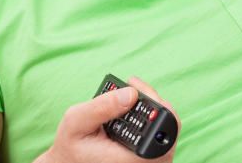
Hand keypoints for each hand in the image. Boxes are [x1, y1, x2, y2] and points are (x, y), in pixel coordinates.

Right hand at [36, 77, 176, 162]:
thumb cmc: (72, 146)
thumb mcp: (76, 122)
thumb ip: (101, 107)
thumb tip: (131, 94)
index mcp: (132, 158)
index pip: (165, 128)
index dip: (157, 104)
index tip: (135, 87)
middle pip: (169, 126)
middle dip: (152, 101)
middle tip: (131, 86)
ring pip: (166, 130)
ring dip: (152, 109)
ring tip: (130, 93)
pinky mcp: (150, 160)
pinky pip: (160, 136)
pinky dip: (149, 120)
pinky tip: (133, 107)